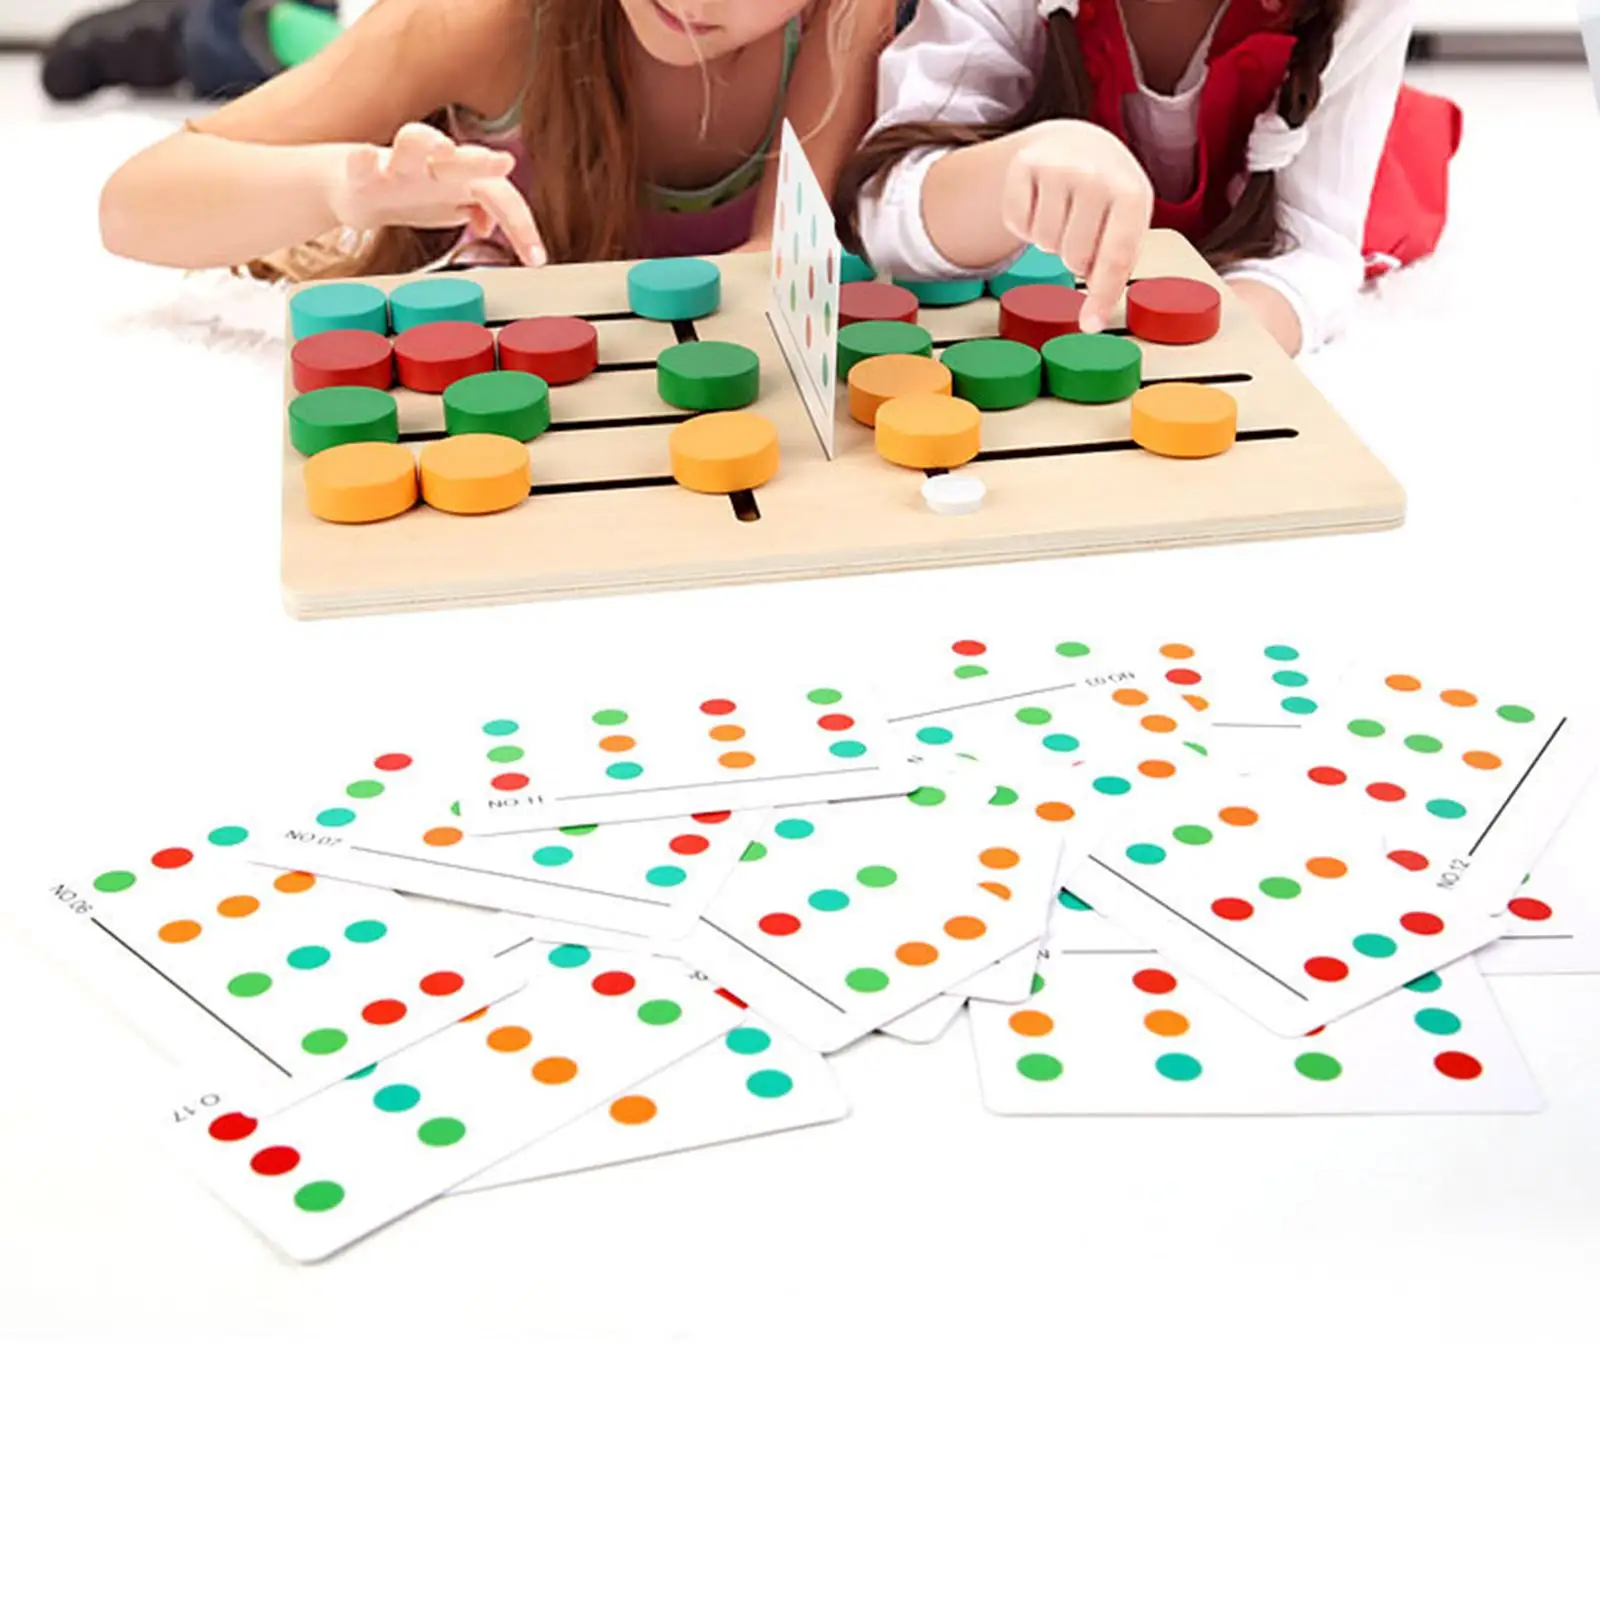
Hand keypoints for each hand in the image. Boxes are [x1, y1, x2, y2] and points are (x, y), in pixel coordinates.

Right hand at [328, 122, 545, 265]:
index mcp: (459, 180)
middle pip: (464, 160)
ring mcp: (396, 167)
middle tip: (504, 162)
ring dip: (425, 141)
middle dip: (484, 162)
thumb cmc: (408, 192)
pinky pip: (361, 163)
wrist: (352, 186)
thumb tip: (491, 222)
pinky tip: (365, 157)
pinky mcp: (361, 173)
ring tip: (440, 148)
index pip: (499, 196)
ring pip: (412, 143)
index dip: (521, 224)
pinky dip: (363, 160)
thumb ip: (475, 209)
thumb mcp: (449, 206)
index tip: (536, 259)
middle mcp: (432, 167)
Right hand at [1001, 120, 1152, 333]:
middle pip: (1074, 257)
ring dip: (1051, 239)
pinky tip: (1041, 203)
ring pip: (1043, 243)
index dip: (1101, 296)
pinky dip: (1026, 224)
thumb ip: (1116, 265)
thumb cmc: (1107, 192)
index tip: (1090, 325)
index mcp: (1130, 192)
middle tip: (1082, 231)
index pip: (1114, 257)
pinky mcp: (1024, 165)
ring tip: (1064, 213)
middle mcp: (1095, 174)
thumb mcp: (1127, 219)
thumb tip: (1091, 321)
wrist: (1076, 142)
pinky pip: (1017, 224)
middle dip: (1075, 257)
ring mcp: (1058, 166)